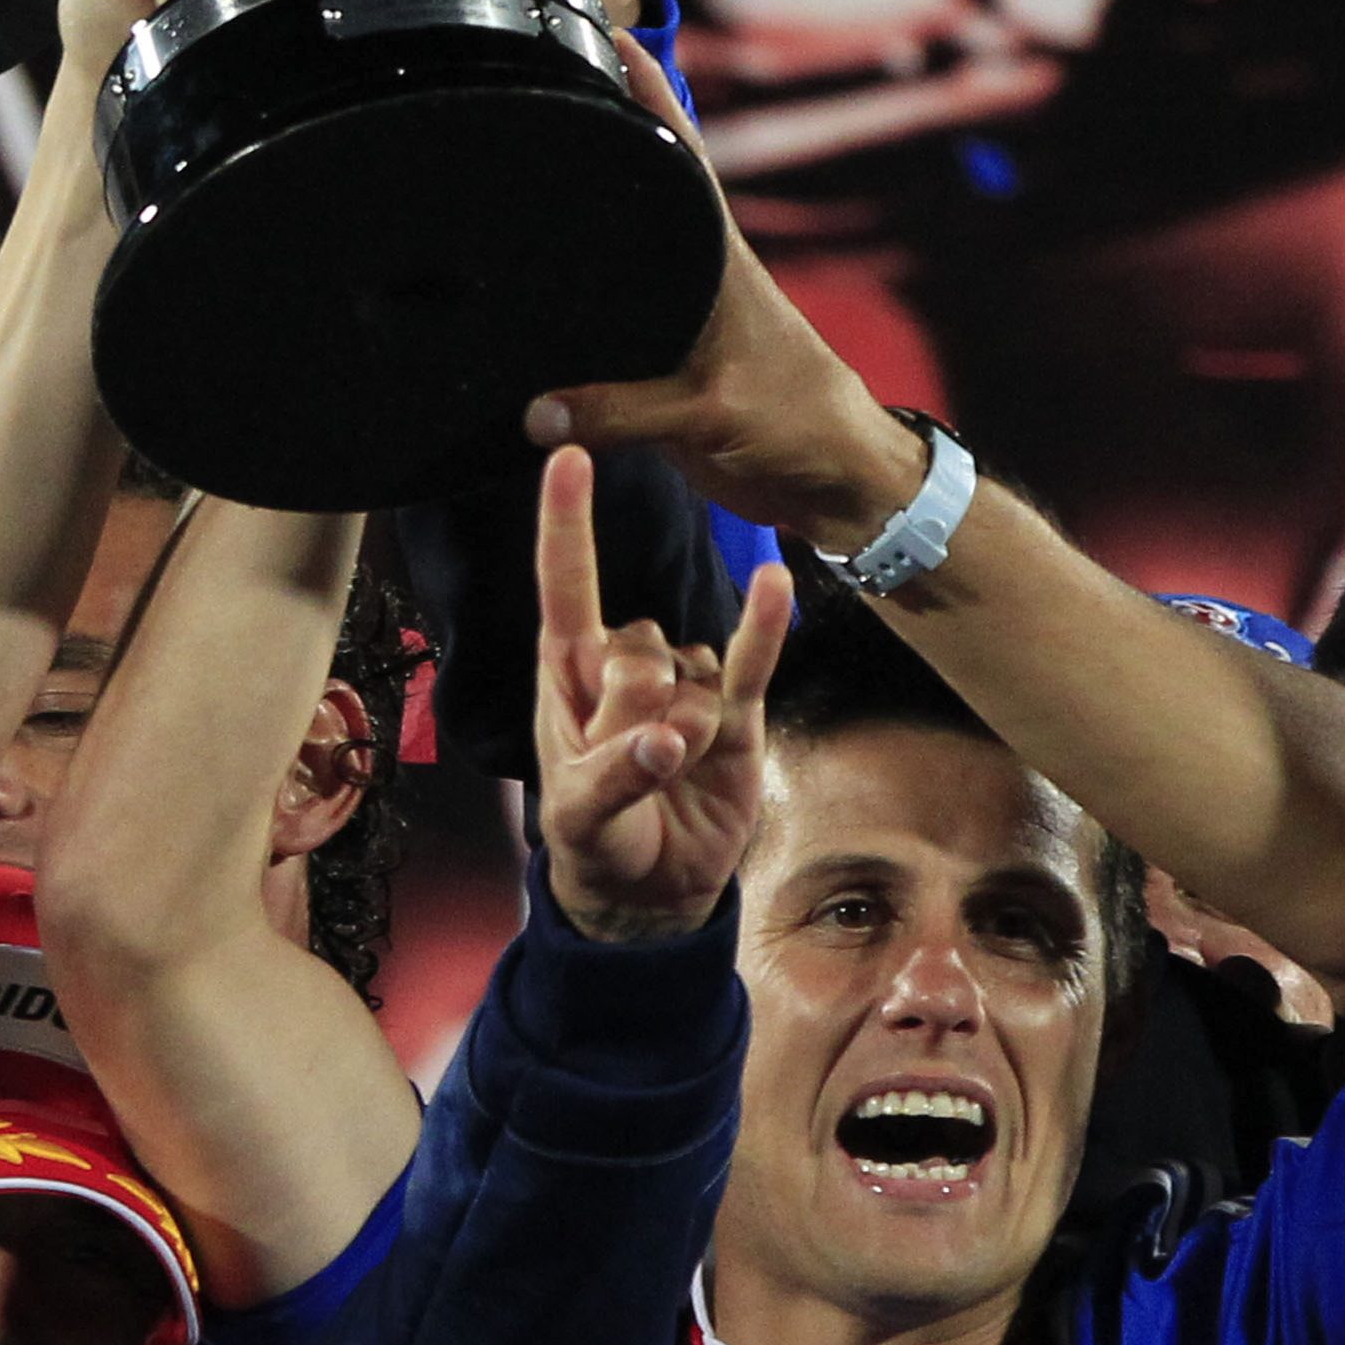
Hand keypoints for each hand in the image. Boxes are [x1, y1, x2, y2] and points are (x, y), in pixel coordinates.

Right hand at [521, 51, 927, 549]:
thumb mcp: (706, 414)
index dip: (647, 92)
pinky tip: (524, 303)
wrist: (830, 481)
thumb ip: (619, 413)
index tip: (607, 33)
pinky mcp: (659, 365)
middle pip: (636, 190)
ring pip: (614, 257)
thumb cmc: (795, 423)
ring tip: (506, 178)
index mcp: (716, 257)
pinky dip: (569, 312)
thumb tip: (533, 413)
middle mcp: (691, 272)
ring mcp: (675, 315)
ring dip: (574, 226)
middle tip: (529, 86)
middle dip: (592, 139)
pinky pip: (603, 327)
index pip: (679, 153)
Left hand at [533, 444, 793, 937]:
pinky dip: (764, 626)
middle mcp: (628, 663)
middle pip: (638, 646)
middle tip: (637, 768)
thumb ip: (616, 773)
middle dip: (637, 711)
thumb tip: (668, 740)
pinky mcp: (736, 714)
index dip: (567, 524)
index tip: (568, 455)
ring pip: (691, 671)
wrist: (652, 888)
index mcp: (569, 672)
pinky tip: (778, 581)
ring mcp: (686, 684)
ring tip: (673, 776)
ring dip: (686, 729)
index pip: (566, 586)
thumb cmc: (597, 836)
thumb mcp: (580, 813)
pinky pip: (750, 663)